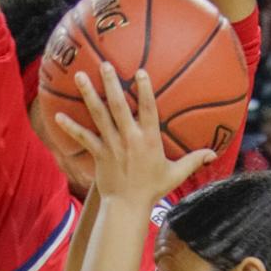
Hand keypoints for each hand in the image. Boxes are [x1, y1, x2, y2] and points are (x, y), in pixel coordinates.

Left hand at [55, 62, 214, 205]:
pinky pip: (83, 137)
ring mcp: (111, 145)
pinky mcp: (98, 154)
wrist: (127, 207)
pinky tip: (57, 115)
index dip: (144, 90)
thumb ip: (193, 160)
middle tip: (104, 64)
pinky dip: (71, 127)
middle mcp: (129, 138)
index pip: (148, 110)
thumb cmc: (152, 190)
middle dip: (111, 83)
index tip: (140, 71)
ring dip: (88, 95)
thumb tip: (214, 154)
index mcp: (149, 140)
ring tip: (80, 76)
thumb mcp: (175, 174)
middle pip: (118, 106)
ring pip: (99, 115)